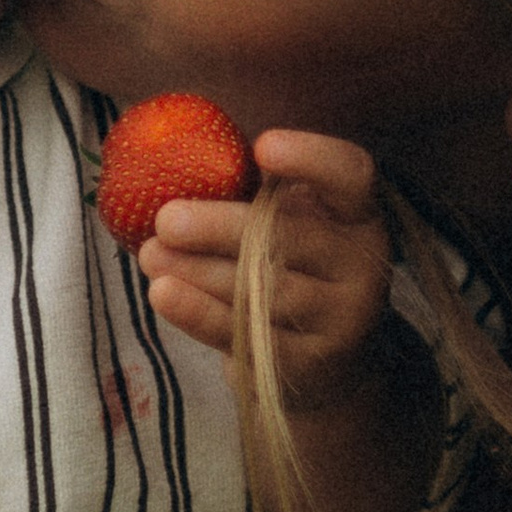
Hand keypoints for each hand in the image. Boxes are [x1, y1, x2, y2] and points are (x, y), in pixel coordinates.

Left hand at [141, 131, 391, 402]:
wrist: (322, 364)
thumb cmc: (290, 270)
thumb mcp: (288, 224)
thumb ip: (254, 193)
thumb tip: (174, 158)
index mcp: (359, 215)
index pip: (350, 176)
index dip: (311, 158)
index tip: (261, 147)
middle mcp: (362, 265)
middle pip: (291, 239)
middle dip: (220, 227)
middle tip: (166, 219)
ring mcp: (342, 320)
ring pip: (264, 291)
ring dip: (198, 271)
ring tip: (149, 254)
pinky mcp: (310, 364)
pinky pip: (247, 334)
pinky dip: (199, 313)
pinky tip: (163, 293)